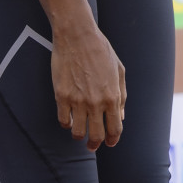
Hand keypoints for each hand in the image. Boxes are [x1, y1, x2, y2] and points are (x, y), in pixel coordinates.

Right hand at [51, 22, 125, 150]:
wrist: (77, 36)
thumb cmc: (101, 50)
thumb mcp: (119, 70)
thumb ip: (121, 95)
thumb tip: (120, 117)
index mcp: (112, 96)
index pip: (114, 128)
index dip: (113, 139)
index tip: (110, 143)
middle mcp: (96, 102)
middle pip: (96, 136)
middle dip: (95, 144)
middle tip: (92, 145)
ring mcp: (77, 101)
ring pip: (77, 133)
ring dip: (79, 135)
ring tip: (79, 131)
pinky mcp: (61, 97)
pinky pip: (63, 121)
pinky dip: (66, 123)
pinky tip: (68, 117)